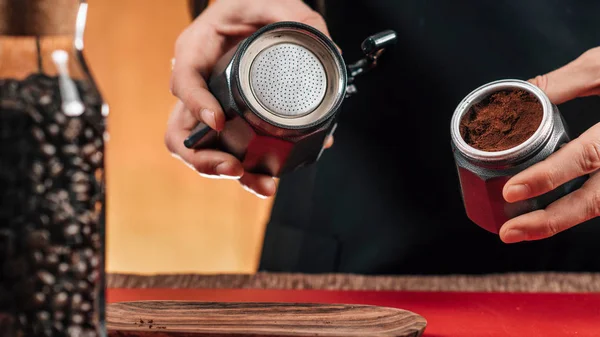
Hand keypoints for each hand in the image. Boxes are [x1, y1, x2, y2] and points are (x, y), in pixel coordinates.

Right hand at [165, 0, 332, 197]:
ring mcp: (210, 107)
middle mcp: (198, 85)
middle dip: (205, 158)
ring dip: (226, 173)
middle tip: (235, 167)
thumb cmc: (253, 8)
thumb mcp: (272, 3)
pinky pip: (228, 150)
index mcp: (196, 51)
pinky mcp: (229, 121)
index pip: (185, 81)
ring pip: (203, 150)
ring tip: (263, 184)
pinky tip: (272, 176)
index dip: (196, 105)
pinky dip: (248, 169)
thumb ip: (298, 18)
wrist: (252, 17)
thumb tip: (329, 49)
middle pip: (182, 132)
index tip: (218, 121)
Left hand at [500, 47, 599, 242]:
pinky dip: (576, 209)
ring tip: (520, 230)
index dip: (548, 176)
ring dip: (560, 221)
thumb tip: (519, 95)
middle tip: (509, 232)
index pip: (586, 157)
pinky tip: (548, 215)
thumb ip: (564, 82)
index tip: (512, 191)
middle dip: (550, 221)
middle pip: (594, 201)